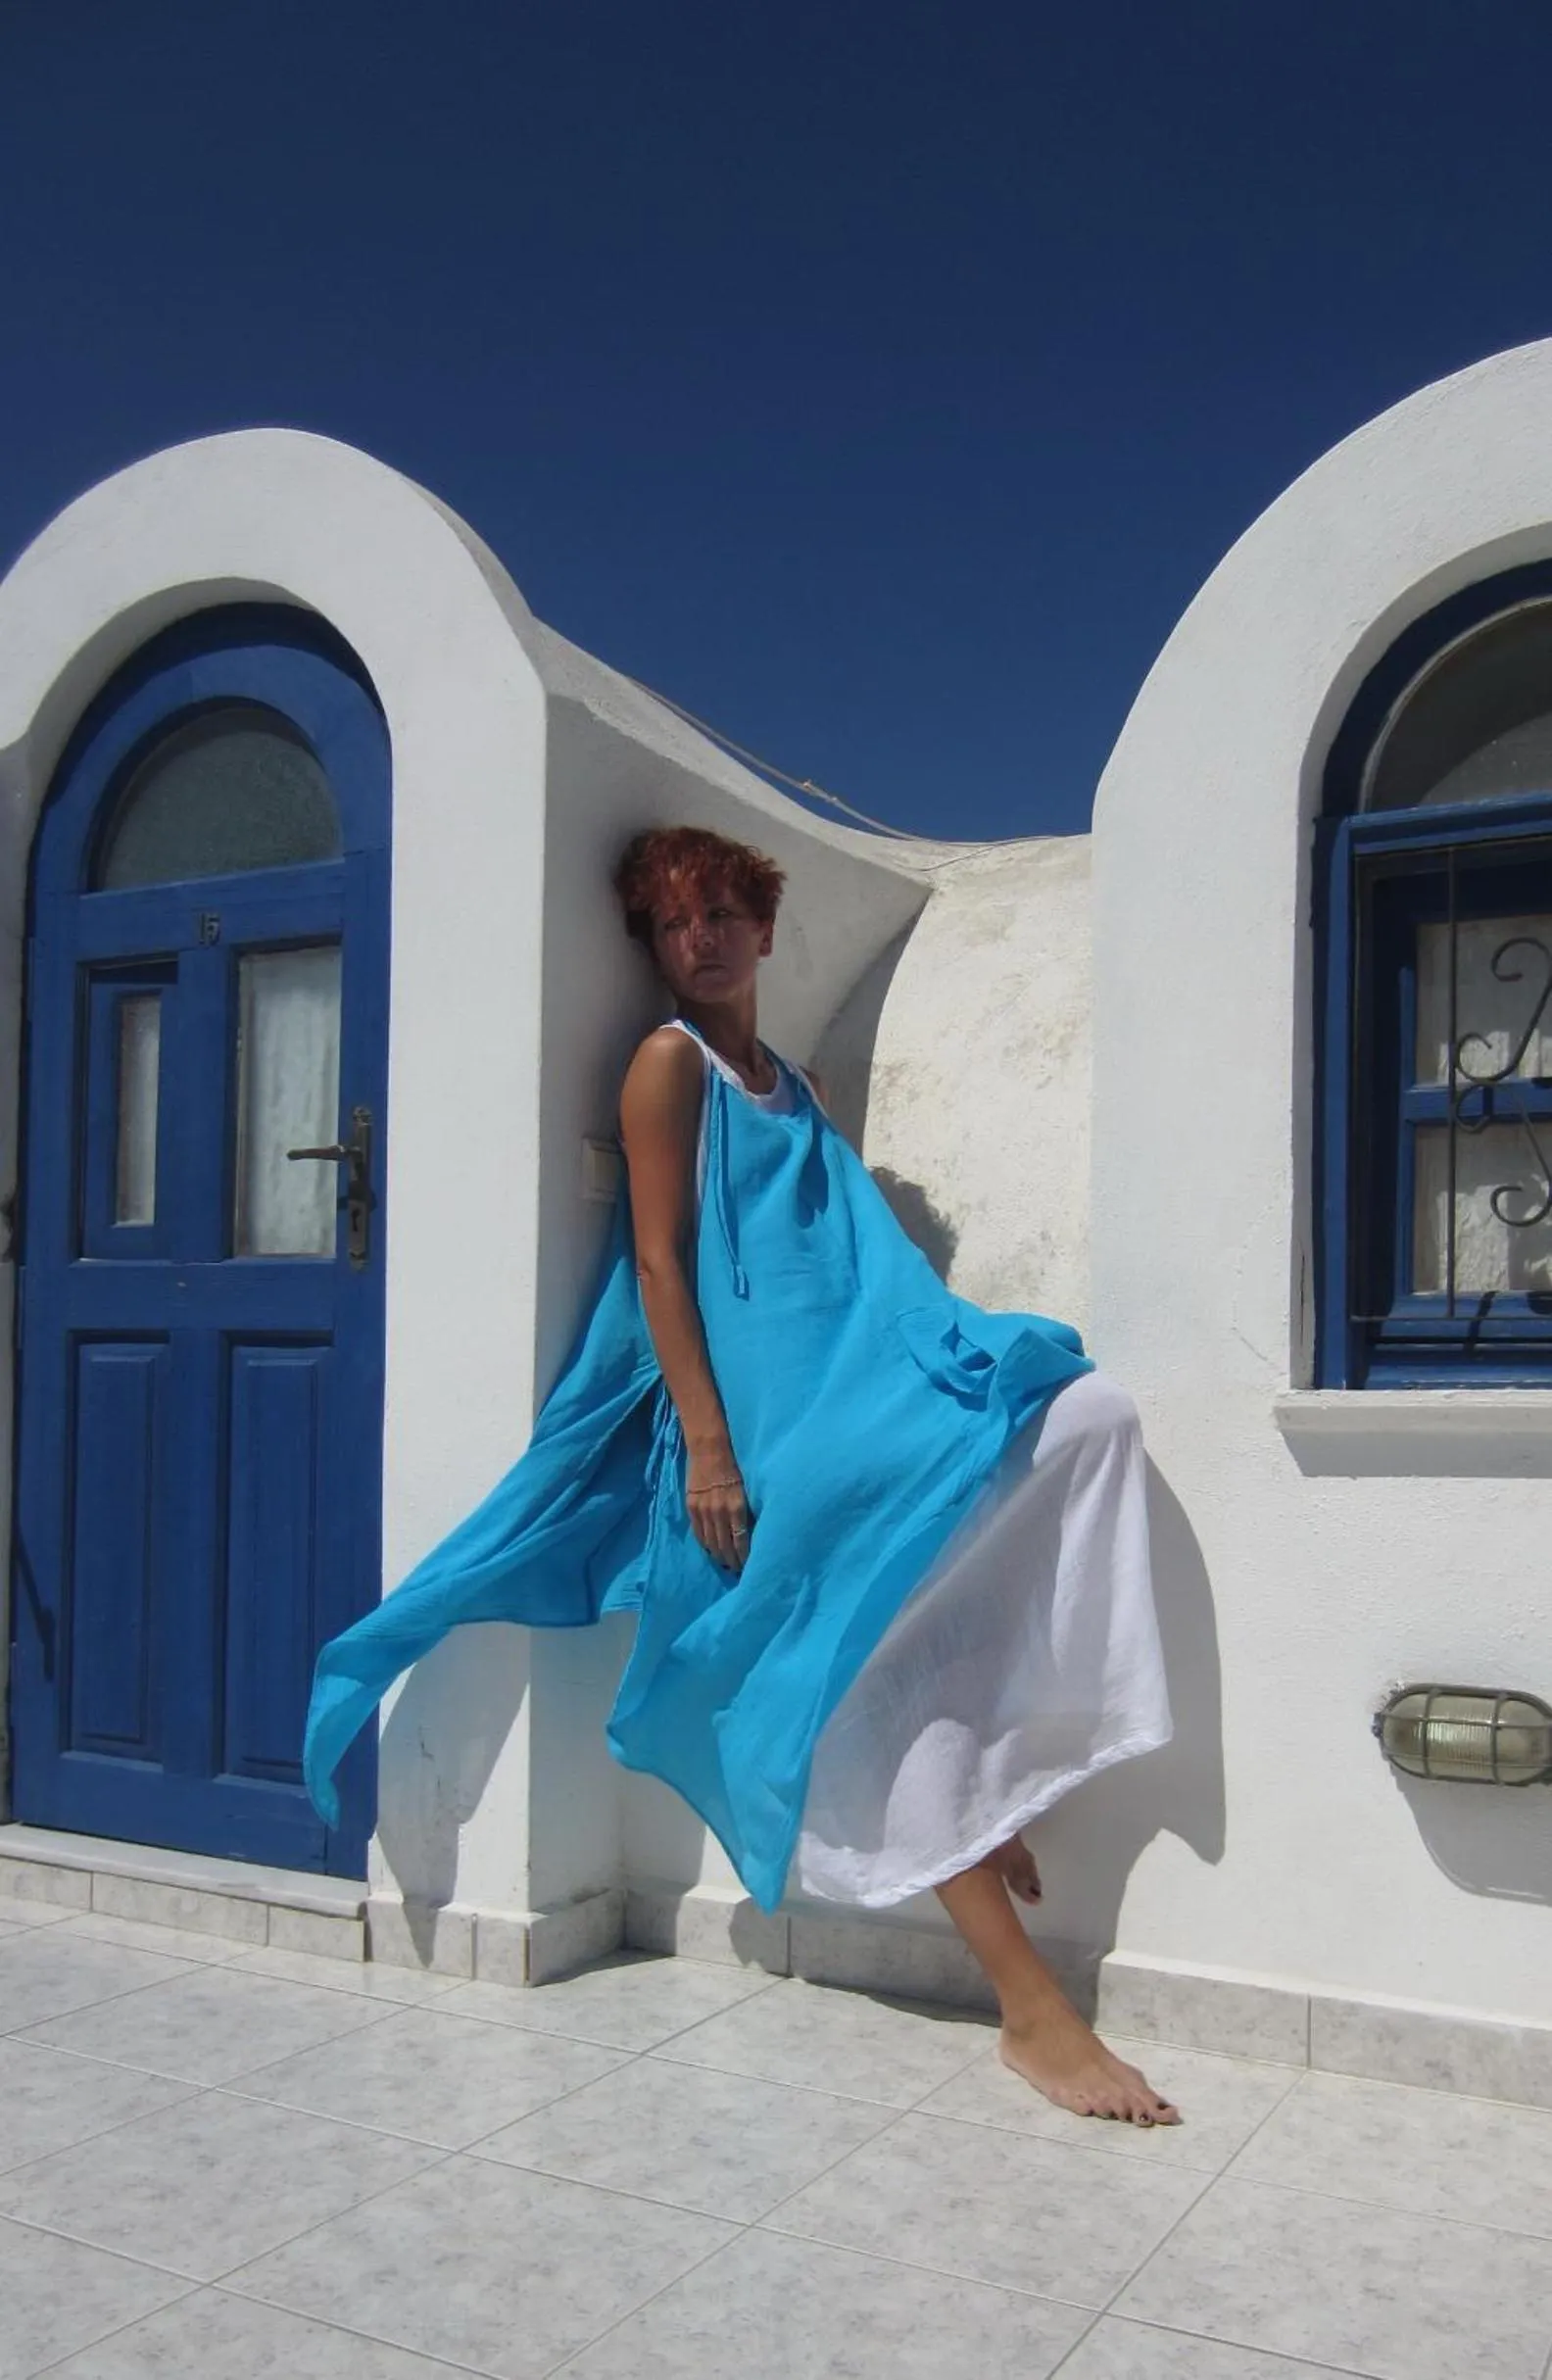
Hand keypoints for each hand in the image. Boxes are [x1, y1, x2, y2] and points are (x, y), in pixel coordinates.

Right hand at [685, 1449, 752, 1572]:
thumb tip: (748, 1533)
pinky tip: (710, 1550)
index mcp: (737, 1506)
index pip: (740, 1540)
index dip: (744, 1556)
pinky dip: (705, 1544)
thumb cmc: (734, 1466)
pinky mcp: (692, 1507)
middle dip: (732, 1560)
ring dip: (718, 1555)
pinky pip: (698, 1532)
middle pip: (725, 1544)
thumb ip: (745, 1511)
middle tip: (738, 1570)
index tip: (749, 1566)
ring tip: (725, 1564)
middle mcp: (720, 1511)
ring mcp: (703, 1510)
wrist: (709, 1449)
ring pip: (711, 1542)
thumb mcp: (746, 1489)